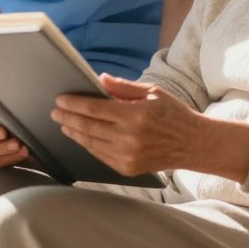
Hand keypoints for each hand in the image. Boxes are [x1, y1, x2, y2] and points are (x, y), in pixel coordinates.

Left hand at [50, 74, 203, 175]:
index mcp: (135, 115)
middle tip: (55, 111)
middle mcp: (129, 138)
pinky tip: (81, 137)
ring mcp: (128, 156)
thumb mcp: (152, 92)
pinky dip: (88, 145)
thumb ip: (123, 87)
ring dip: (74, 132)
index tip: (61, 99)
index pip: (95, 109)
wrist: (193, 144)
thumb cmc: (173, 114)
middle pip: (88, 127)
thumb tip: (99, 79)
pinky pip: (100, 155)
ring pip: (91, 143)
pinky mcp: (128, 168)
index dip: (74, 103)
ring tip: (64, 124)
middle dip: (68, 117)